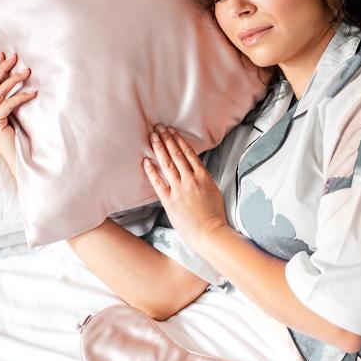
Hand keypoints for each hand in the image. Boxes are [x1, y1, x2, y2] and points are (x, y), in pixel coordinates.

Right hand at [0, 51, 37, 178]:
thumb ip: (13, 106)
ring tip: (27, 71)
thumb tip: (25, 85)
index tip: (4, 55)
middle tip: (14, 56)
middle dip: (1, 69)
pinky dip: (19, 97)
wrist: (20, 163)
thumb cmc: (21, 142)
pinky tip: (32, 93)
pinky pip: (6, 106)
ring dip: (12, 80)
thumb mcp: (15, 120)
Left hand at [142, 124, 229, 251]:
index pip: (189, 153)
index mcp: (203, 177)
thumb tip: (195, 170)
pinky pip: (158, 183)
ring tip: (153, 137)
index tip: (172, 131)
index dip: (179, 141)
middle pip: (176, 155)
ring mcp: (179, 190)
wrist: (210, 233)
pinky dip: (152, 171)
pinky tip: (146, 161)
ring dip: (160, 149)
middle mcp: (190, 180)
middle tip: (159, 128)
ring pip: (168, 164)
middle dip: (167, 139)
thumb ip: (203, 178)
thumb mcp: (214, 191)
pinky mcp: (170, 201)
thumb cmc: (214, 215)